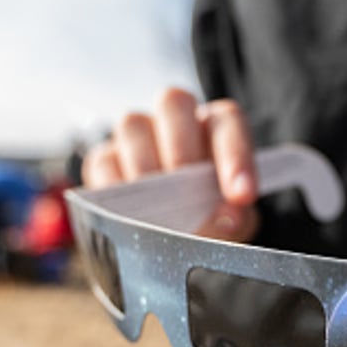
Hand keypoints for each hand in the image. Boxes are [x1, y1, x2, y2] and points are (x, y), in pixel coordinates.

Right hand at [83, 87, 259, 241]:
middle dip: (183, 150)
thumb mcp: (232, 225)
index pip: (227, 120)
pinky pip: (104, 160)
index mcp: (215, 127)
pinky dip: (115, 187)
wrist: (177, 244)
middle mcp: (177, 121)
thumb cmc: (212, 220)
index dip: (235, 155)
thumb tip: (225, 218)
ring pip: (133, 125)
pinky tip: (129, 215)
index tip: (242, 196)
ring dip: (146, 168)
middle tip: (190, 195)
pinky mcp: (105, 159)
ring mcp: (137, 136)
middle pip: (174, 102)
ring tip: (158, 212)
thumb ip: (234, 220)